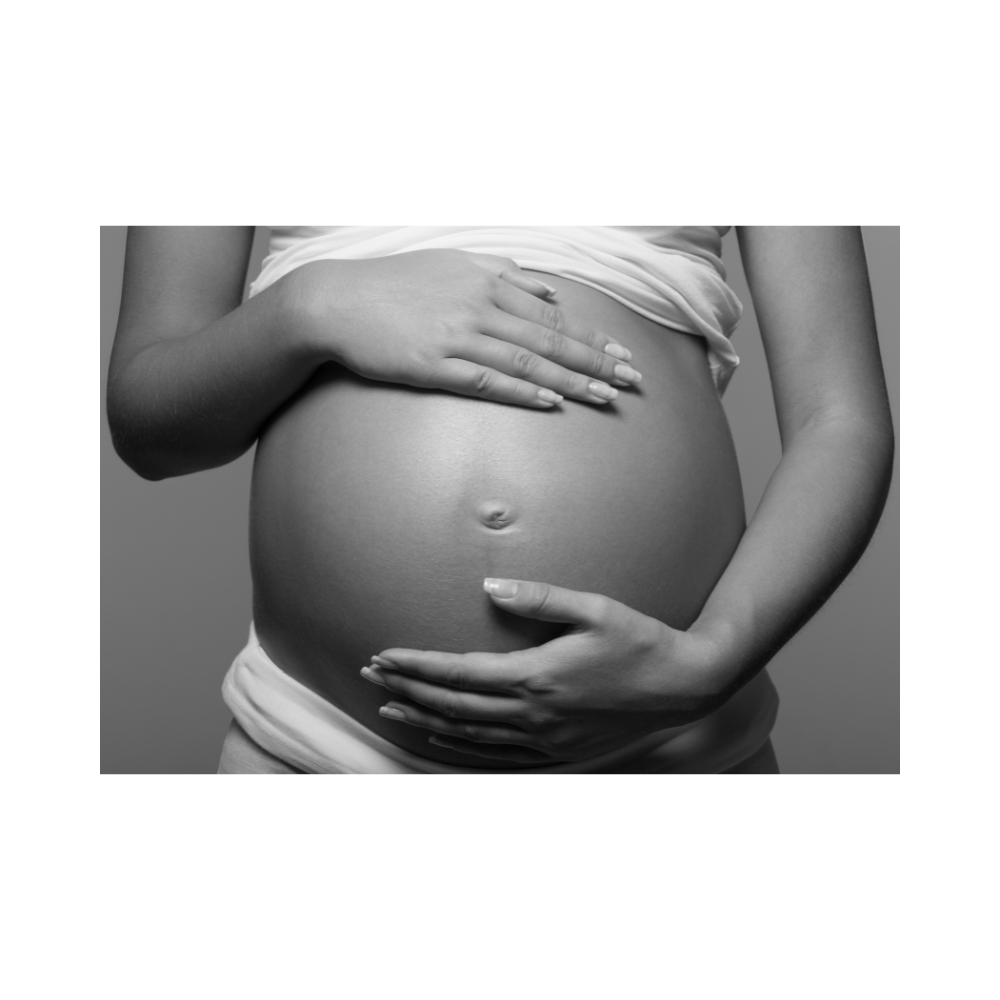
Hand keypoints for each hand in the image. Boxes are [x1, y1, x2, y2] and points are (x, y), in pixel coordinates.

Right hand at [285, 249, 642, 407]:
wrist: (336, 301)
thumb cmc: (395, 283)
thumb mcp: (453, 263)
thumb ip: (505, 273)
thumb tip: (551, 290)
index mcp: (487, 280)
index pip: (553, 313)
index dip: (592, 336)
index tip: (623, 353)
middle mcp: (479, 305)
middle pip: (550, 337)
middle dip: (596, 361)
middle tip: (631, 381)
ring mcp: (457, 335)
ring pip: (526, 360)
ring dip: (569, 381)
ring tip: (603, 397)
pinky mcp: (433, 364)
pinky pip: (487, 380)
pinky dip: (522, 391)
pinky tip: (549, 402)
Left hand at [361, 578, 728, 763]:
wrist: (685, 689)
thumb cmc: (641, 642)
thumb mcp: (595, 608)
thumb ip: (539, 599)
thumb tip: (490, 590)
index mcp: (537, 676)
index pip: (459, 673)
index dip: (416, 665)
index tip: (383, 656)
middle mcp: (534, 714)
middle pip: (453, 706)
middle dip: (407, 689)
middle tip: (371, 676)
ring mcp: (545, 739)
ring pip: (468, 736)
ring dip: (425, 721)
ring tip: (390, 708)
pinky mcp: (558, 754)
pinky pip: (496, 756)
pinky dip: (460, 749)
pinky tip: (441, 742)